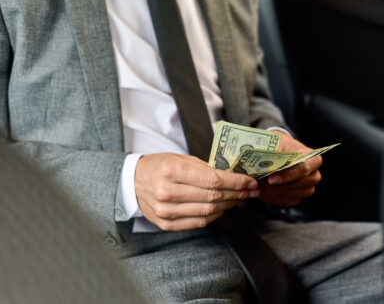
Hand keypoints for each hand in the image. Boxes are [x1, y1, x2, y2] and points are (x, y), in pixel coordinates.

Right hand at [134, 153, 258, 230]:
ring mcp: (166, 211)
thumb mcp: (180, 158)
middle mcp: (167, 192)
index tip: (250, 181)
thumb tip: (234, 176)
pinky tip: (223, 208)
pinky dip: (215, 216)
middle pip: (213, 197)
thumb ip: (205, 168)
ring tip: (240, 198)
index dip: (236, 182)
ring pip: (208, 212)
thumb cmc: (159, 166)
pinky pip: (198, 222)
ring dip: (229, 206)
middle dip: (237, 193)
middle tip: (251, 191)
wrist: (132, 181)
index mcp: (172, 170)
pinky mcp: (166, 224)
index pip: (213, 180)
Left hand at [259, 131, 321, 205]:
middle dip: (279, 185)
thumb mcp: (273, 145)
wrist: (276, 152)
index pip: (304, 168)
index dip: (288, 175)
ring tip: (258, 185)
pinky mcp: (298, 196)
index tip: (270, 179)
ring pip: (293, 194)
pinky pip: (287, 201)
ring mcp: (307, 187)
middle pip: (300, 183)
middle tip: (260, 183)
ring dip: (273, 192)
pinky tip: (262, 190)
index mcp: (311, 157)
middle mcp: (313, 174)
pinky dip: (273, 197)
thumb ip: (270, 157)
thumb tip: (259, 175)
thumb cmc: (277, 146)